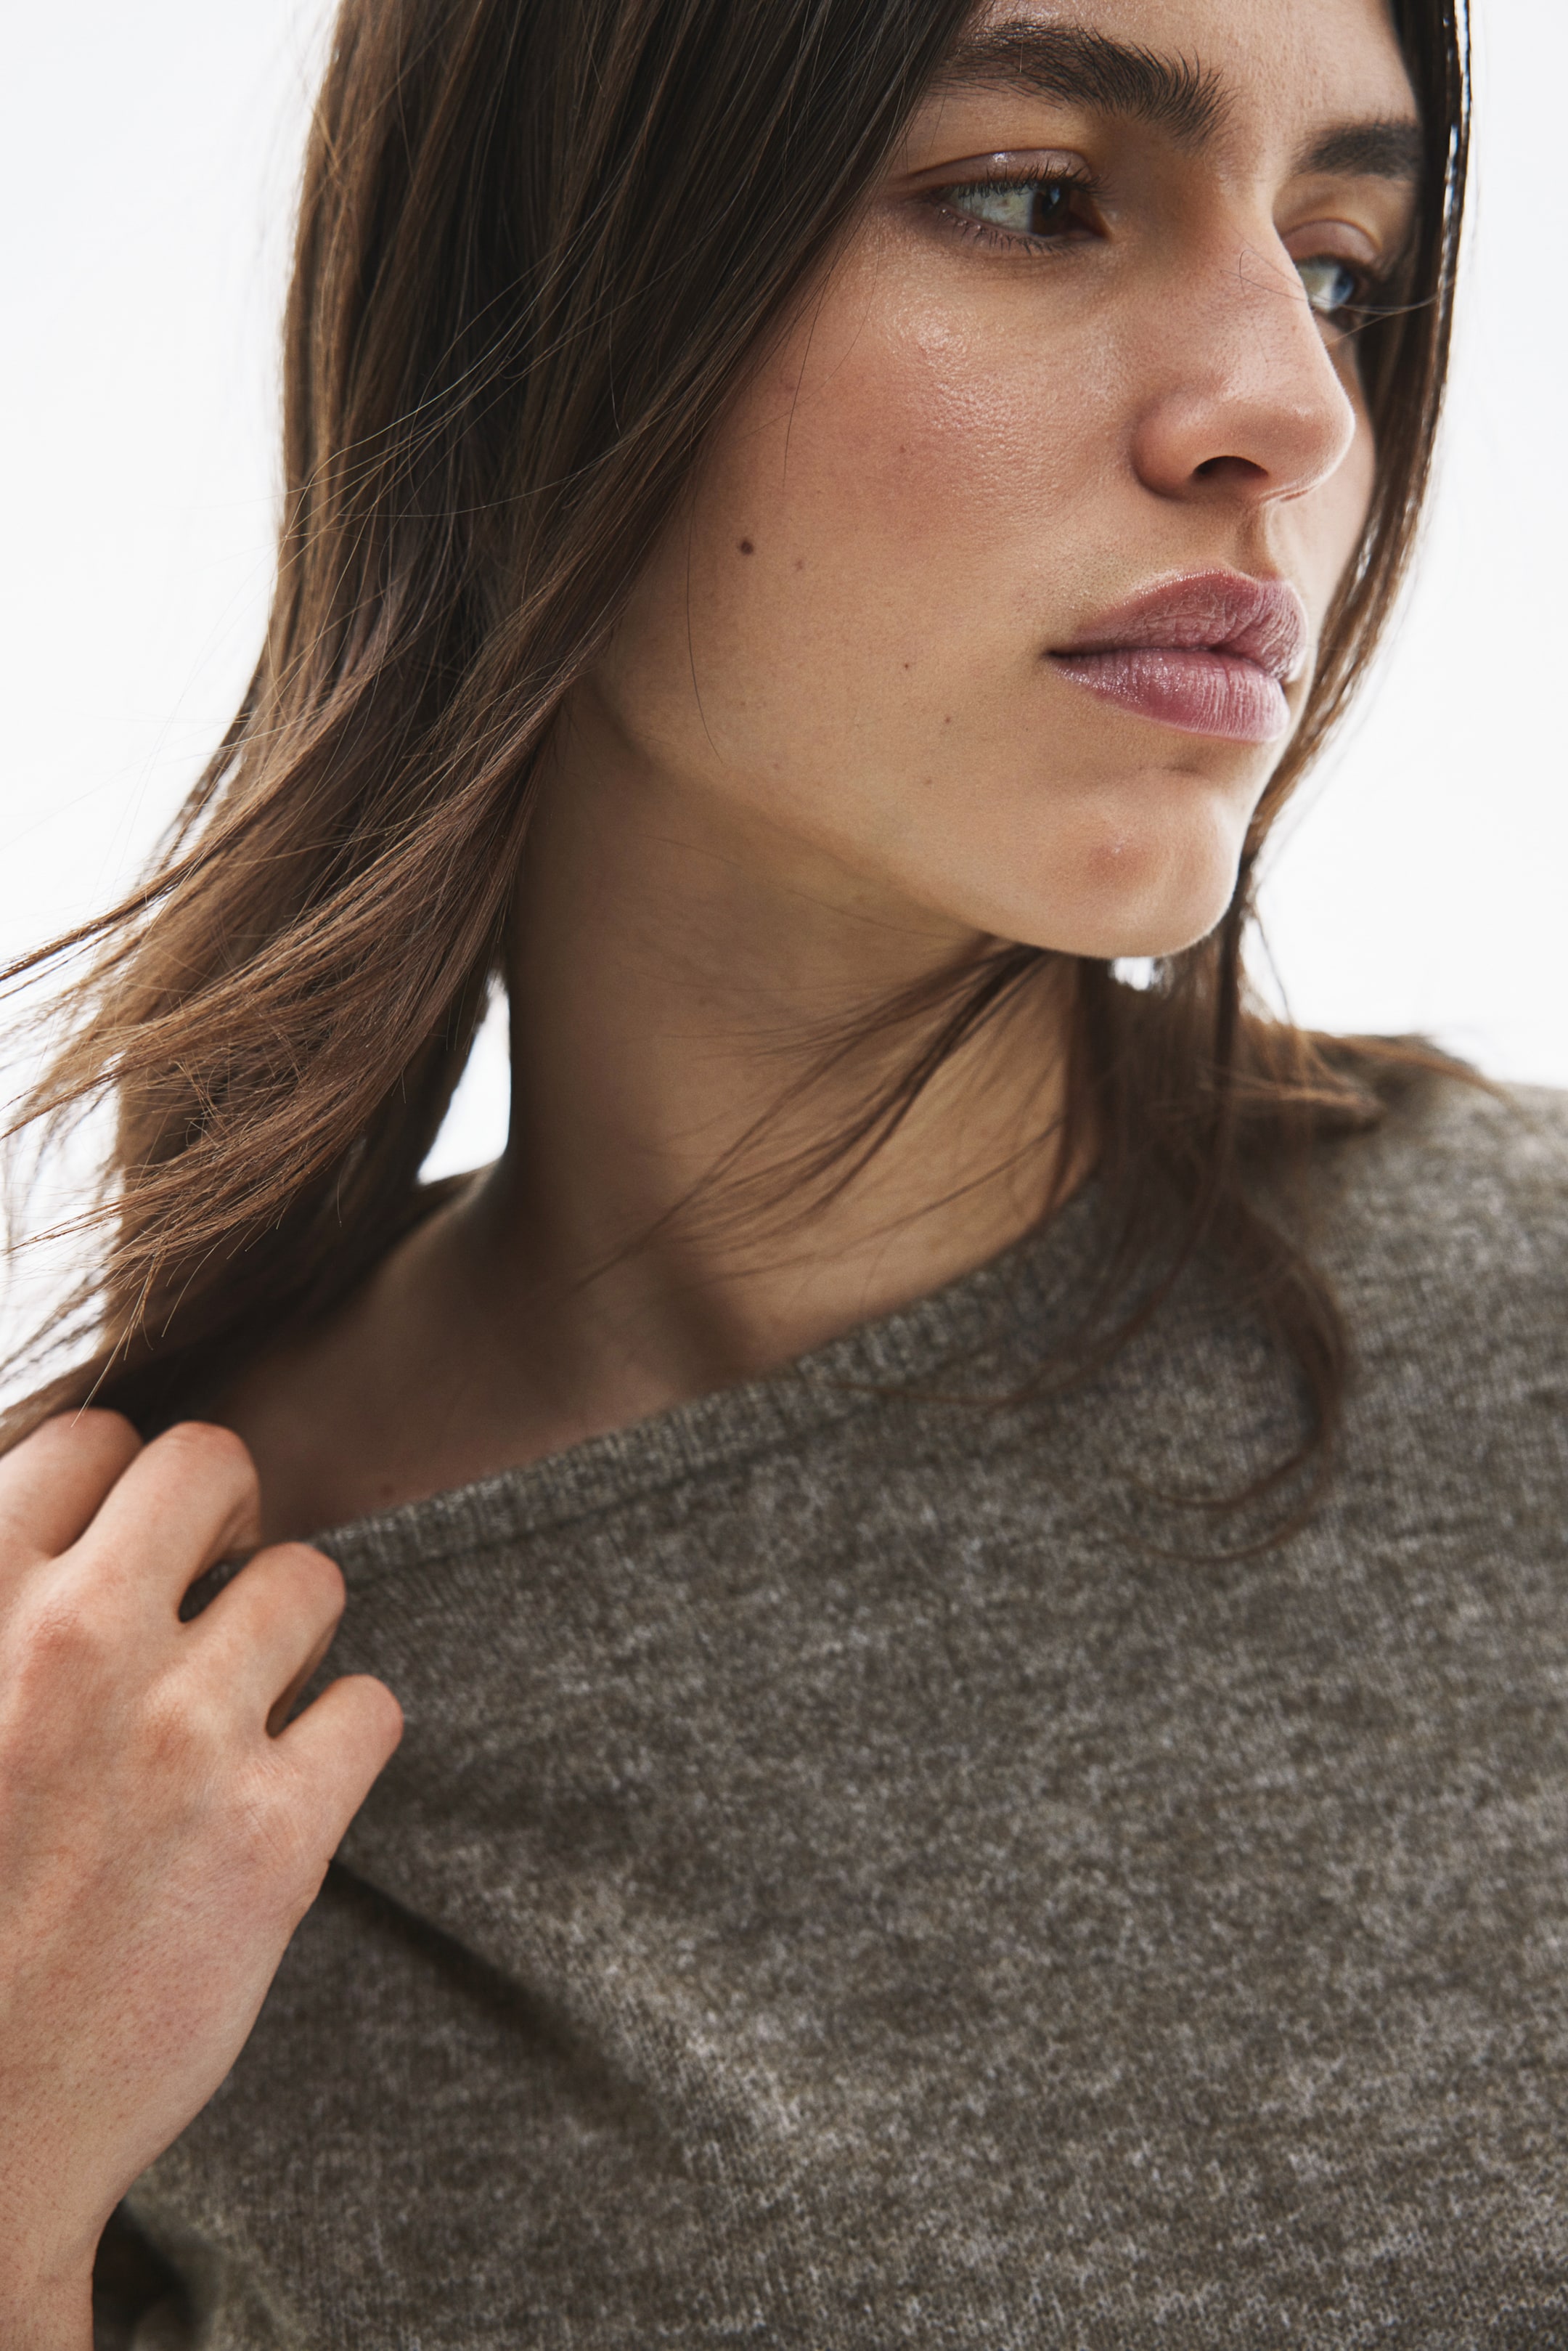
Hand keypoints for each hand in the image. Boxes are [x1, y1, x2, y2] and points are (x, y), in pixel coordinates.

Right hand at [0, 1412, 401, 2349]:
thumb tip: (61, 1541)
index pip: (93, 1443)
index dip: (120, 1492)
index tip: (126, 1550)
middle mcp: (70, 1647)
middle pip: (214, 1466)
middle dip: (222, 1516)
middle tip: (208, 1588)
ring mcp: (177, 1738)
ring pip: (308, 1579)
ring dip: (288, 1631)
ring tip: (245, 1702)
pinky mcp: (270, 1838)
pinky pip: (371, 1708)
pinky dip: (341, 1742)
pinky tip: (286, 1788)